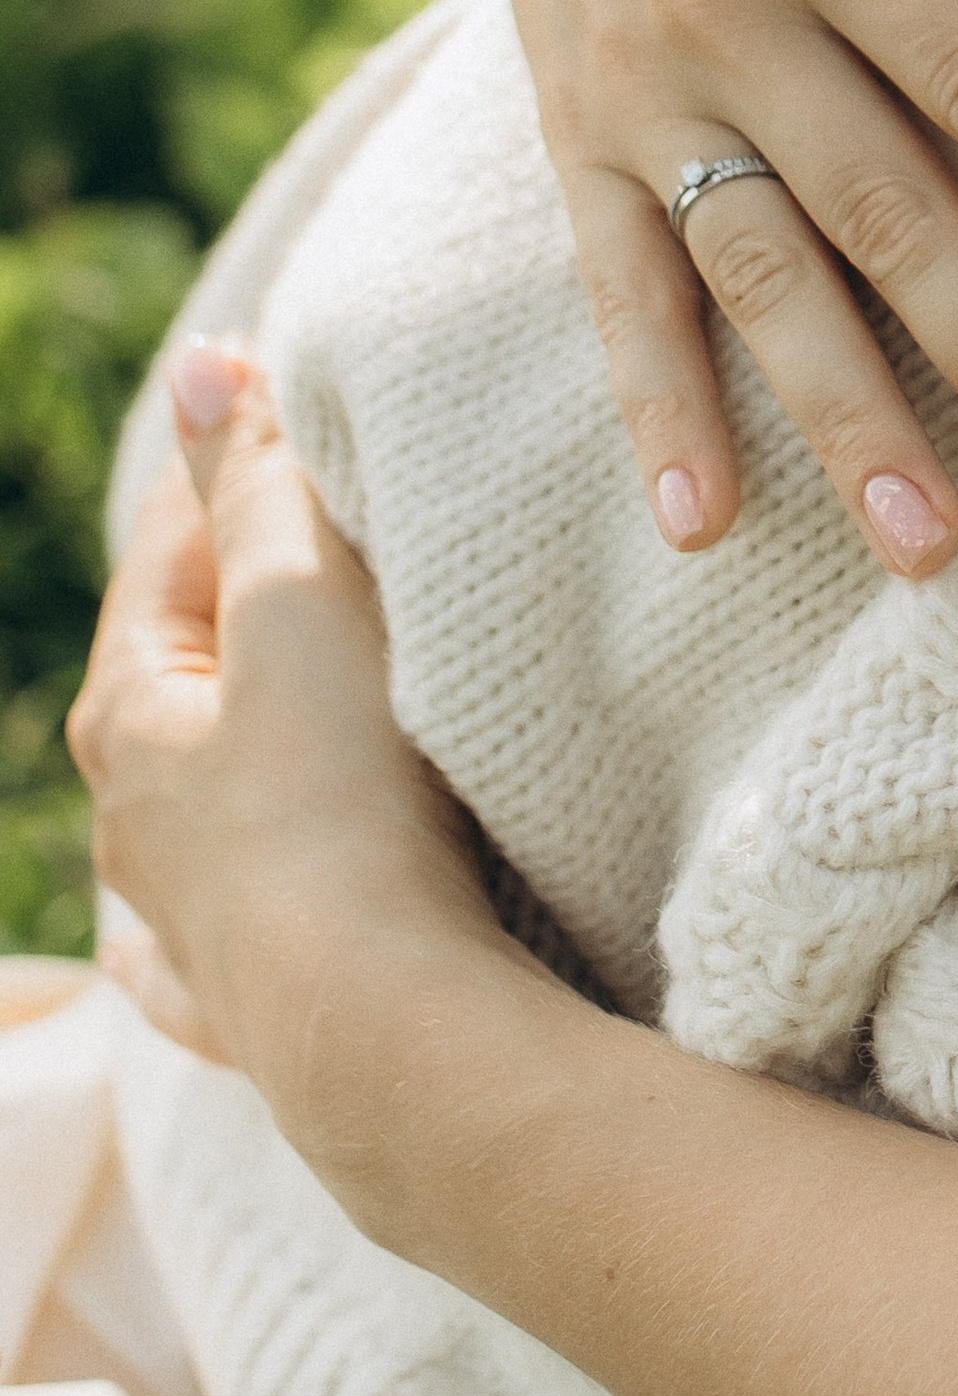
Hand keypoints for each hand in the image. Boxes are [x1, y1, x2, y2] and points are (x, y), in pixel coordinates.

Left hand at [68, 341, 499, 1124]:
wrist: (385, 1029)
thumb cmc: (345, 808)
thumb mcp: (305, 611)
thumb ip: (259, 487)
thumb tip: (201, 366)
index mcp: (133, 715)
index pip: (176, 552)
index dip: (229, 470)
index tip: (275, 404)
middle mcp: (136, 824)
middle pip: (180, 680)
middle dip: (230, 617)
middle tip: (301, 556)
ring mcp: (186, 924)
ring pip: (174, 823)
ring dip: (206, 772)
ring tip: (244, 738)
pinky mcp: (244, 1012)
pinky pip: (184, 962)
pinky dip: (168, 940)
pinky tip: (139, 952)